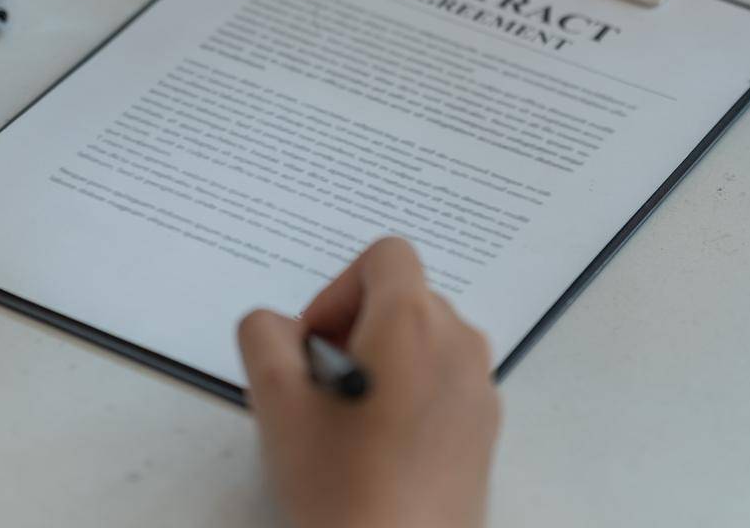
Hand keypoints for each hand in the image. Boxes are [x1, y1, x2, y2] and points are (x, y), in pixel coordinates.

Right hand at [239, 238, 498, 527]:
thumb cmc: (344, 493)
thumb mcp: (276, 403)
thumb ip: (264, 336)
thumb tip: (280, 328)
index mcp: (415, 323)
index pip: (385, 256)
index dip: (339, 288)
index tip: (316, 344)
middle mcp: (460, 346)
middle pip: (404, 298)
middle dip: (356, 328)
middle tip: (323, 386)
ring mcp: (480, 391)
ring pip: (424, 341)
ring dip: (382, 361)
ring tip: (349, 423)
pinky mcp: (485, 433)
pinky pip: (443, 382)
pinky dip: (409, 394)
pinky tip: (378, 452)